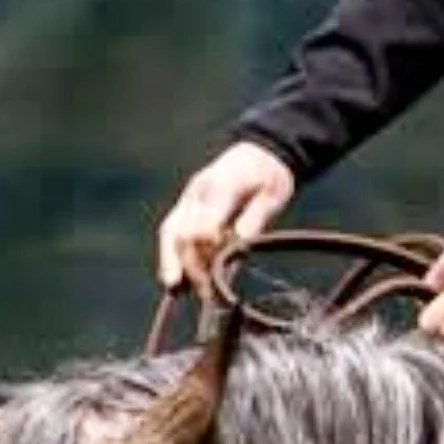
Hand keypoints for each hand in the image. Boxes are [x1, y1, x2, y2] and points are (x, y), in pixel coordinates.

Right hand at [158, 141, 295, 290]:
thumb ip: (254, 219)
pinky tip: (175, 281)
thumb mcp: (272, 195)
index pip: (206, 219)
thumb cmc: (269, 176)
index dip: (206, 247)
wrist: (260, 153)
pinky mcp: (187, 209)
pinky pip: (172, 234)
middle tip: (202, 290)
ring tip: (177, 289)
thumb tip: (240, 244)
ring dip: (172, 262)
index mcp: (221, 184)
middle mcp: (198, 193)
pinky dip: (172, 257)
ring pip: (171, 232)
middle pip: (180, 229)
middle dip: (187, 263)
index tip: (214, 270)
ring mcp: (189, 200)